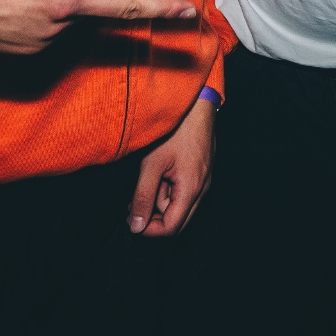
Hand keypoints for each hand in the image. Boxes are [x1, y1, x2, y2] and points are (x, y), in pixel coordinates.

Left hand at [130, 93, 213, 234]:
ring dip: (159, 201)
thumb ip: (143, 197)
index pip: (171, 228)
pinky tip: (156, 174)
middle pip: (177, 222)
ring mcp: (204, 180)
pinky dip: (167, 190)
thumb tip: (136, 227)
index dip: (149, 230)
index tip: (131, 220)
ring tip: (144, 181)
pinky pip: (184, 192)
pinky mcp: (201, 172)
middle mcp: (202, 189)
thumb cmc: (175, 130)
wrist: (196, 104)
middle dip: (154, 218)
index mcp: (191, 190)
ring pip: (179, 206)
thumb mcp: (152, 164)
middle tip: (133, 206)